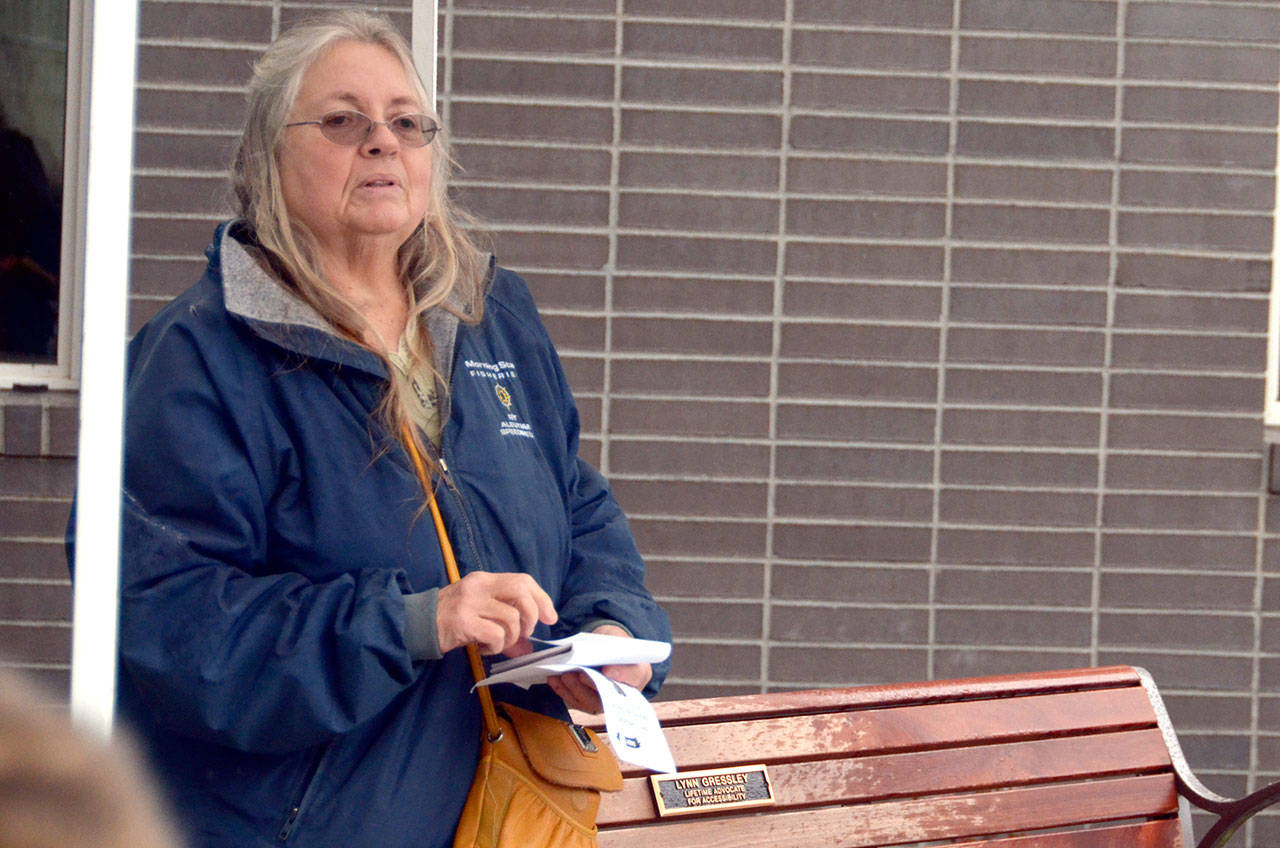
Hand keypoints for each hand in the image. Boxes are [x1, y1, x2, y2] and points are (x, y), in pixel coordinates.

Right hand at [436, 571, 556, 654]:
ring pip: (511, 618)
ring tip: (499, 643)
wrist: (415, 626)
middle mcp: (478, 586)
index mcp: (484, 579)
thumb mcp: (478, 610)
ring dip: (512, 637)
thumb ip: (504, 619)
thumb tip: (528, 645)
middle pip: (521, 590)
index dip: (541, 598)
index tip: (549, 617)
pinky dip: (497, 646)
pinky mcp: (463, 622)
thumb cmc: (450, 618)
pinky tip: (486, 648)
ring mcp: (470, 603)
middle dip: (532, 614)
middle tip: (526, 632)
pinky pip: (496, 635)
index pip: (522, 580)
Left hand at [546, 624, 652, 713]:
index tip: (607, 671)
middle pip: (609, 694)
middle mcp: (623, 693)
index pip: (633, 677)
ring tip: (563, 676)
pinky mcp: (586, 701)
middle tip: (578, 675)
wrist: (605, 649)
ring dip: (573, 690)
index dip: (621, 676)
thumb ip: (618, 649)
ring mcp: (603, 700)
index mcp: (639, 673)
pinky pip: (574, 700)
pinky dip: (563, 691)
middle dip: (590, 686)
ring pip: (588, 702)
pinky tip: (554, 680)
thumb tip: (608, 673)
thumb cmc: (614, 644)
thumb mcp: (619, 639)